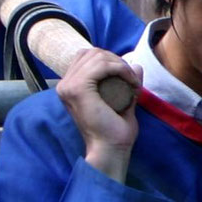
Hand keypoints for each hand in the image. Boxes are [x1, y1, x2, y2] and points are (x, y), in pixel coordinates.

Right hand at [58, 48, 140, 182]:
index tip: (128, 77)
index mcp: (69, 86)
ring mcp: (68, 86)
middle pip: (92, 53)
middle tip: (132, 79)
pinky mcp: (77, 89)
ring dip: (120, 64)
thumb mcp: (121, 99)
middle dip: (116, 60)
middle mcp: (64, 84)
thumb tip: (137, 65)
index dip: (110, 59)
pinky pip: (100, 65)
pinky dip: (119, 68)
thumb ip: (127, 84)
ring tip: (132, 82)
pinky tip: (130, 80)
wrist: (110, 149)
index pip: (87, 56)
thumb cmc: (114, 129)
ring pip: (97, 56)